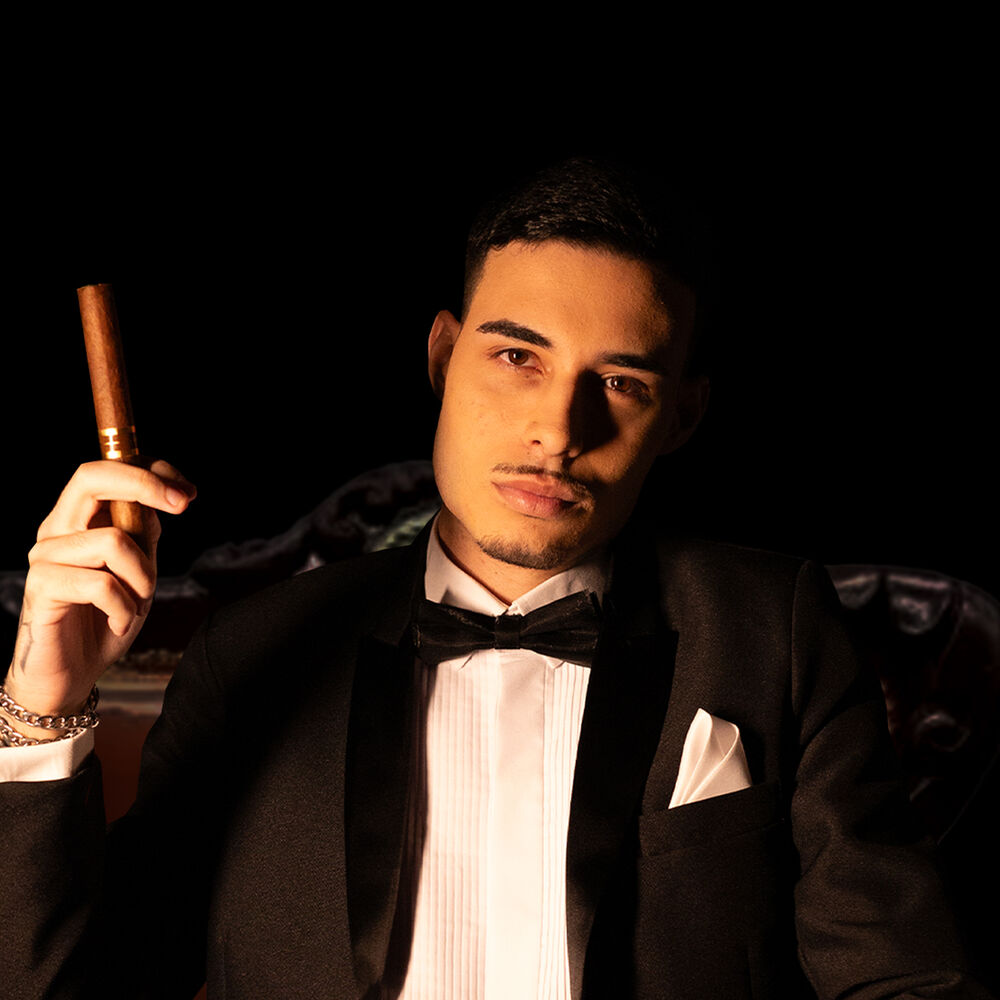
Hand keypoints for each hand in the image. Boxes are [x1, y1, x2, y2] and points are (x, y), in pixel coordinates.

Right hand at [3, 459, 195, 730]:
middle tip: (182, 505)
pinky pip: (101, 584)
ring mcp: (46, 556)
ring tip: (137, 604)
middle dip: (144, 485)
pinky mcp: (42, 587)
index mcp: (79, 519)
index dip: (149, 469)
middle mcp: (57, 529)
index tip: (189, 492)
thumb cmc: (105, 619)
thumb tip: (166, 493)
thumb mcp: (138, 572)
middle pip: (92, 477)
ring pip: (112, 541)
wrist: (71, 674)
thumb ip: (144, 534)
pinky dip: (124, 607)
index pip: (107, 469)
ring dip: (142, 578)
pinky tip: (118, 623)